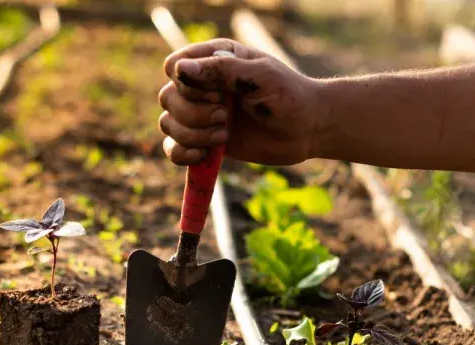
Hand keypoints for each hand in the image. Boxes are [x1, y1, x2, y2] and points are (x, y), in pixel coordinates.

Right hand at [159, 39, 322, 165]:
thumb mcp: (259, 77)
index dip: (187, 84)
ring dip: (192, 134)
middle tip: (226, 117)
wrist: (307, 129)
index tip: (218, 94)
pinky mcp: (204, 141)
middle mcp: (203, 86)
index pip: (175, 66)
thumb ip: (220, 71)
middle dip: (193, 113)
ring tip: (225, 136)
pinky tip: (203, 155)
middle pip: (168, 97)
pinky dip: (181, 154)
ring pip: (168, 123)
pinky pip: (173, 148)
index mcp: (214, 60)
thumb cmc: (289, 95)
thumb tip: (179, 70)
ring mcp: (202, 114)